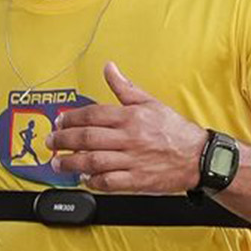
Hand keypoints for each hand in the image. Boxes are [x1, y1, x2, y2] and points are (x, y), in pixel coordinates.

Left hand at [47, 61, 208, 192]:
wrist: (199, 157)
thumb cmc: (175, 131)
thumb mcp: (151, 102)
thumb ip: (125, 88)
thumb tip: (110, 68)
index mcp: (131, 117)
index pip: (93, 114)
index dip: (72, 118)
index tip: (60, 121)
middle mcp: (130, 138)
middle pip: (88, 138)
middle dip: (64, 140)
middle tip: (51, 142)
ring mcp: (133, 160)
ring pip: (94, 161)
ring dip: (72, 162)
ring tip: (58, 162)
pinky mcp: (137, 180)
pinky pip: (109, 182)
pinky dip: (93, 181)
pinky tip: (84, 178)